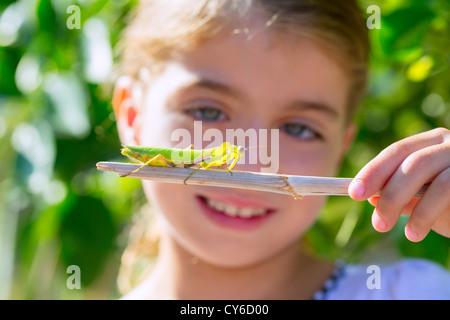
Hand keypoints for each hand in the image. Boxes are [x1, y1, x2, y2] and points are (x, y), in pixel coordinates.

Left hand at [348, 127, 449, 241]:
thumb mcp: (423, 196)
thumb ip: (401, 194)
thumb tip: (371, 198)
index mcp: (431, 142)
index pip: (397, 151)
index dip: (373, 171)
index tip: (353, 192)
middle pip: (413, 164)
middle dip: (389, 194)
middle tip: (377, 223)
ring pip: (436, 181)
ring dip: (413, 210)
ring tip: (401, 234)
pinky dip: (428, 216)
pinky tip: (415, 233)